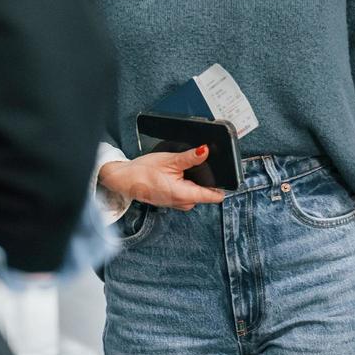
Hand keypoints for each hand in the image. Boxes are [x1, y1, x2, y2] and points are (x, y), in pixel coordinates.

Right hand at [97, 144, 226, 211]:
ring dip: (196, 181)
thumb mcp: (170, 160)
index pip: (214, 196)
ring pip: (197, 192)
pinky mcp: (173, 200)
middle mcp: (183, 203)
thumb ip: (190, 157)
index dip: (223, 185)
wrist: (125, 179)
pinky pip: (188, 193)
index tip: (229, 175)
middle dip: (207, 179)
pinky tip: (178, 174)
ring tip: (185, 168)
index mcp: (184, 195)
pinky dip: (187, 183)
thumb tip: (206, 150)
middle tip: (198, 164)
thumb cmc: (144, 171)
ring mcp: (178, 204)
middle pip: (206, 192)